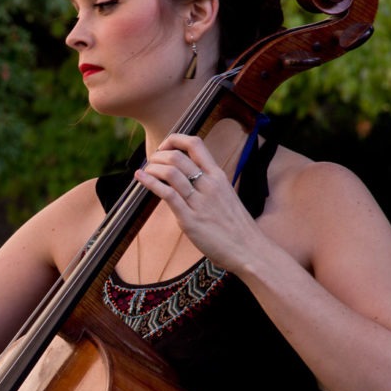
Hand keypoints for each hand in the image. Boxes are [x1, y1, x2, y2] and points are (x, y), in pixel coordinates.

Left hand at [134, 133, 262, 272]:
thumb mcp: (225, 196)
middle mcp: (209, 185)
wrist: (249, 251)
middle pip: (178, 156)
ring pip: (170, 172)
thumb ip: (208, 185)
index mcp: (218, 176)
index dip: (175, 140)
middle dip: (158, 155)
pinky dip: (150, 182)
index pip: (195, 144)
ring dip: (152, 168)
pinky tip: (140, 178)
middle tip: (151, 163)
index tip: (165, 147)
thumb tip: (186, 179)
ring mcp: (200, 202)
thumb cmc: (236, 227)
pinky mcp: (190, 220)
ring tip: (145, 171)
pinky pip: (167, 194)